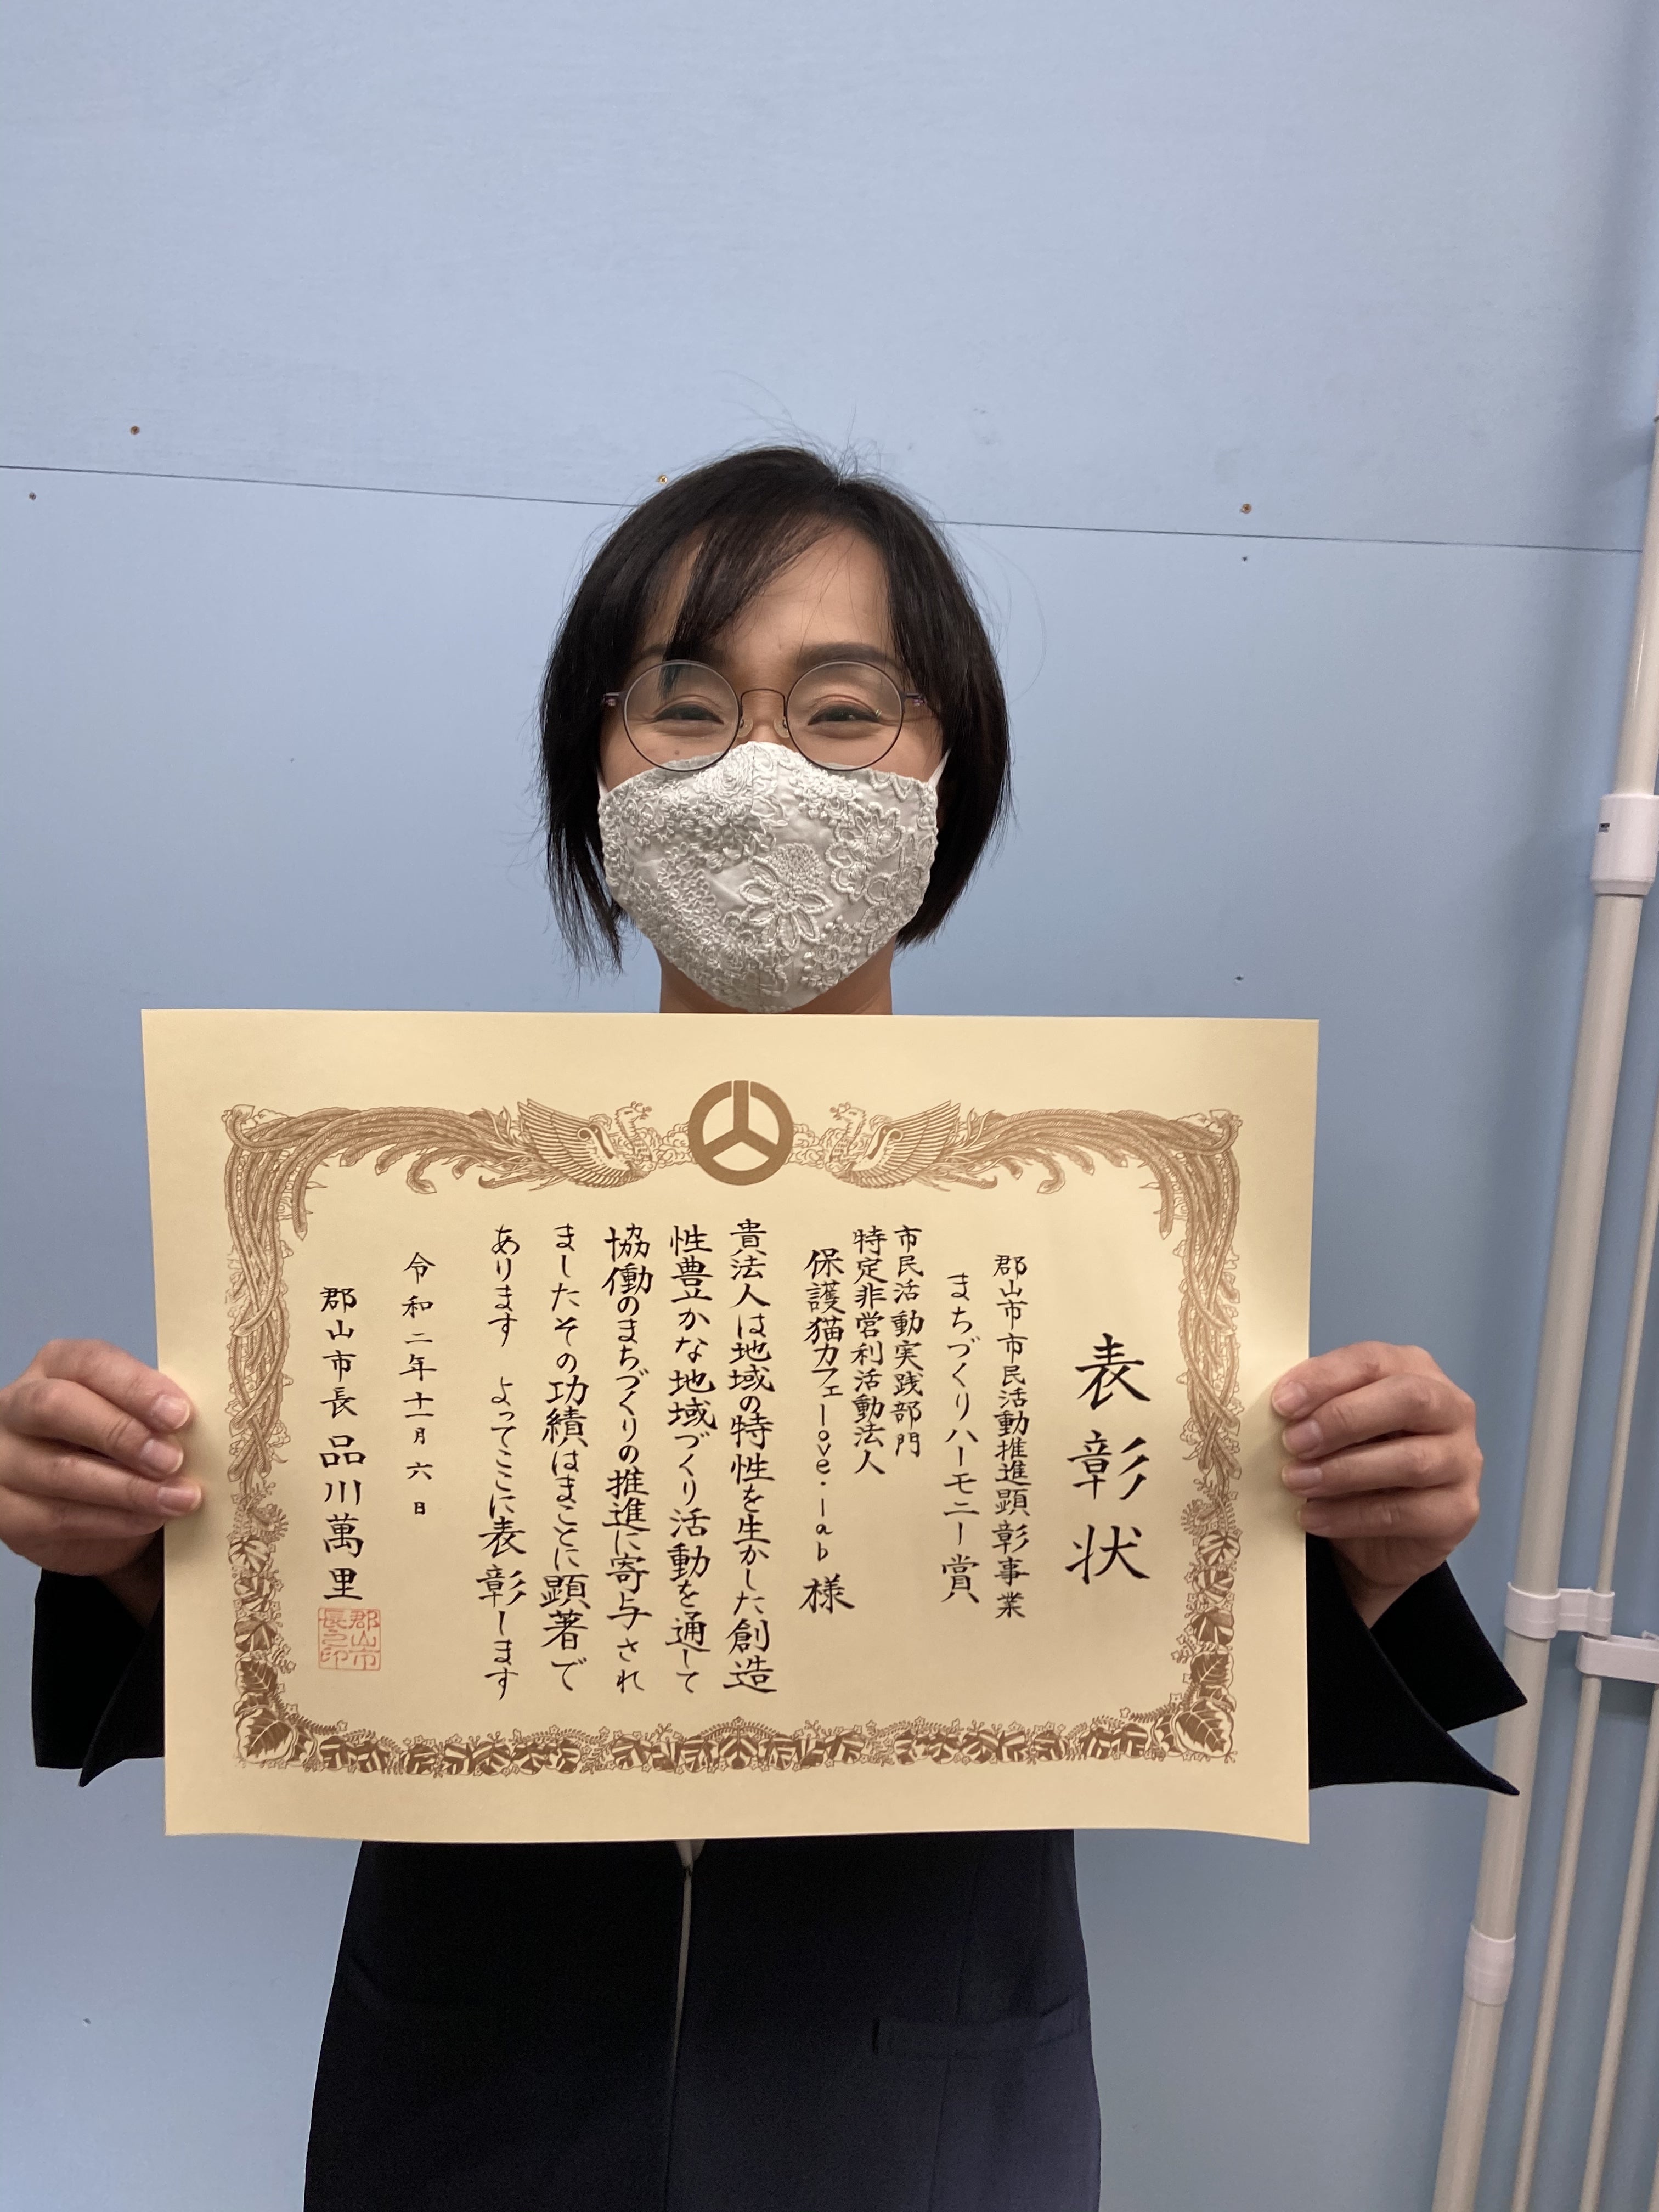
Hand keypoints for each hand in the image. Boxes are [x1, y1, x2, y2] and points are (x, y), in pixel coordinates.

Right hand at [0, 1341, 197, 1614]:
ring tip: (181, 1497)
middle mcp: (17, 1406)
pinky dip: (115, 1519)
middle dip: (121, 1433)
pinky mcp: (6, 1511)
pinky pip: (61, 1516)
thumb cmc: (120, 1446)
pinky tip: (153, 1518)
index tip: (180, 1413)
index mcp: (55, 1366)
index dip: (135, 1387)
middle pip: (58, 1407)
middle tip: (173, 1459)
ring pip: (62, 1470)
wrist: (91, 1506)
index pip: (89, 1362)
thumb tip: (208, 1422)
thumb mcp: (138, 1416)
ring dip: (130, 1488)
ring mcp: (4, 1459)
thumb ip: (158, 1411)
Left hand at [1271, 1342, 1480, 1627]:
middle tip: (1293, 1442)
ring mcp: (1463, 1461)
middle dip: (1344, 1419)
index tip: (1281, 1403)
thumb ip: (1313, 1407)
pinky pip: (1406, 1512)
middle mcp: (1451, 1409)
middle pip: (1408, 1399)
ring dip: (1343, 1471)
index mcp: (1415, 1371)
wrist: (1379, 1536)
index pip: (1374, 1360)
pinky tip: (1312, 1517)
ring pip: (1411, 1460)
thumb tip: (1275, 1405)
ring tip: (1296, 1482)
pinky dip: (1352, 1515)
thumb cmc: (1353, 1460)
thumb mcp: (1332, 1426)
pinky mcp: (1459, 1511)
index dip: (1326, 1378)